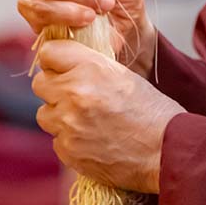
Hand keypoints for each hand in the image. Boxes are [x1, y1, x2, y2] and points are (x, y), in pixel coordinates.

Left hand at [33, 39, 183, 193]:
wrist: (165, 151)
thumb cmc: (151, 111)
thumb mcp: (123, 75)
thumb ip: (90, 66)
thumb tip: (63, 63)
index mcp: (91, 68)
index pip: (49, 53)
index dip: (56, 60)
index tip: (63, 66)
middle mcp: (75, 93)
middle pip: (40, 83)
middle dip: (54, 88)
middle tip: (75, 94)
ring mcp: (69, 124)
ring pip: (44, 113)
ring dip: (59, 114)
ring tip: (85, 119)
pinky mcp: (68, 150)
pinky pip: (55, 139)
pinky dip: (69, 139)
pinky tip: (92, 138)